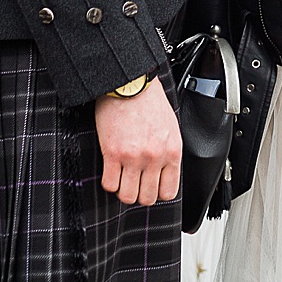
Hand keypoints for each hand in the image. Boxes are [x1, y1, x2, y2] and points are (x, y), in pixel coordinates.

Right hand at [94, 79, 181, 205]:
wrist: (130, 83)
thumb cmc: (149, 100)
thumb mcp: (170, 127)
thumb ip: (168, 151)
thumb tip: (163, 172)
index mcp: (172, 151)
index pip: (168, 192)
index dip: (156, 193)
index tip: (150, 187)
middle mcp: (155, 157)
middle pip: (147, 198)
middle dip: (139, 193)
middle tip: (133, 183)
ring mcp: (134, 157)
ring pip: (127, 196)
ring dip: (123, 190)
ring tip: (121, 178)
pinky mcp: (113, 153)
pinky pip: (109, 184)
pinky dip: (109, 181)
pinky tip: (111, 170)